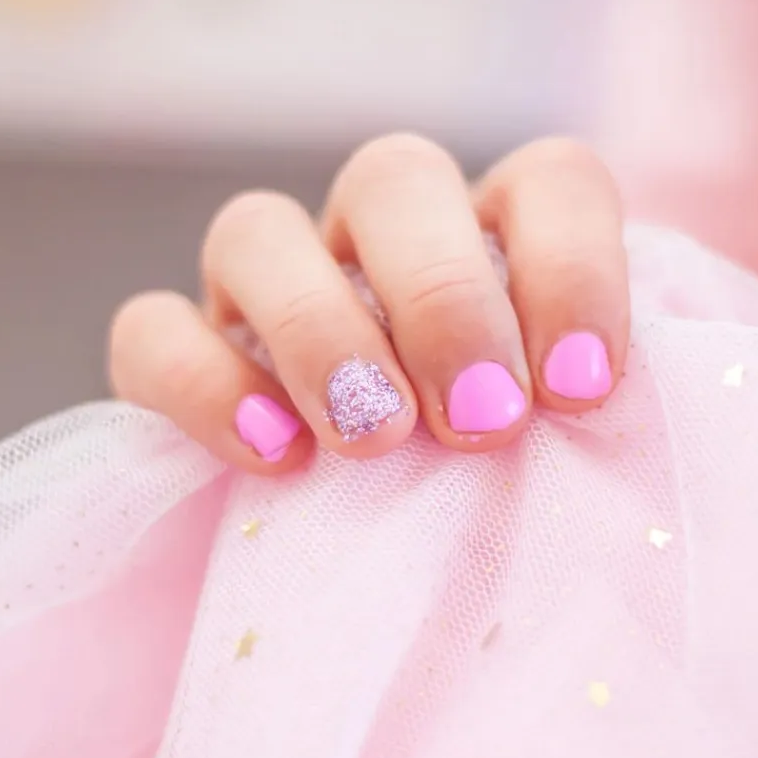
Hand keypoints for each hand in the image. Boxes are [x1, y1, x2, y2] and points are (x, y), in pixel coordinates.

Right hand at [108, 134, 629, 472]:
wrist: (387, 581)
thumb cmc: (505, 502)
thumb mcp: (574, 454)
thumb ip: (594, 409)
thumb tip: (606, 401)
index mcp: (494, 243)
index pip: (546, 180)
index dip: (572, 263)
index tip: (580, 389)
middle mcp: (377, 244)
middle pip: (392, 176)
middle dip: (440, 294)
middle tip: (480, 418)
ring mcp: (268, 290)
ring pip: (254, 229)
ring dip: (318, 328)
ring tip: (375, 439)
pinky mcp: (177, 352)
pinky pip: (151, 330)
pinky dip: (203, 383)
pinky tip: (272, 457)